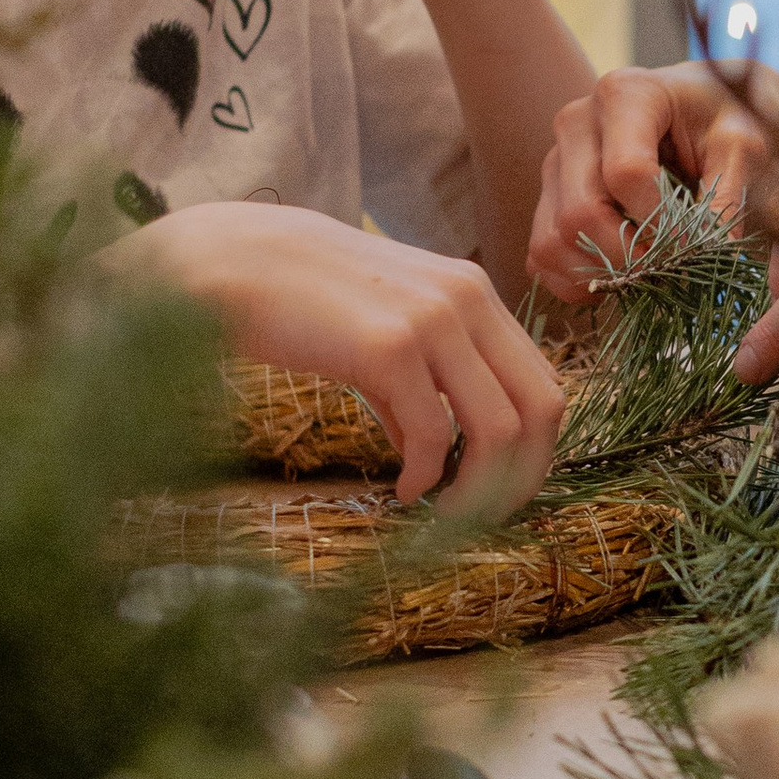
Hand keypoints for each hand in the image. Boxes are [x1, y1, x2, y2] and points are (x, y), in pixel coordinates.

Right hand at [112, 201, 564, 510]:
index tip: (502, 490)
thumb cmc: (303, 301)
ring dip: (480, 488)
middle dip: (523, 477)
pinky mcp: (390, 345)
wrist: (233, 262)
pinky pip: (433, 434)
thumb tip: (434, 454)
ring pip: (501, 427)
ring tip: (444, 513)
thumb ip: (421, 382)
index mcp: (474, 294)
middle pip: (542, 408)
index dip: (536, 449)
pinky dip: (426, 476)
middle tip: (485, 516)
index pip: (545, 382)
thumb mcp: (382, 330)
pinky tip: (402, 490)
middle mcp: (468, 299)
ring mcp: (434, 319)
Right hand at [528, 59, 778, 301]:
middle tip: (671, 271)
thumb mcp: (741, 145)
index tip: (697, 247)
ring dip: (600, 275)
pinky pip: (541, 255)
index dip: (663, 223)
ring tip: (648, 276)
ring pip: (552, 239)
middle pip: (580, 212)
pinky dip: (577, 281)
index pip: (626, 173)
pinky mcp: (547, 196)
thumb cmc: (722, 120)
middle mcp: (576, 122)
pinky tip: (619, 278)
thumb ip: (728, 196)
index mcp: (625, 94)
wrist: (698, 109)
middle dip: (629, 256)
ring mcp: (554, 160)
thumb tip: (715, 259)